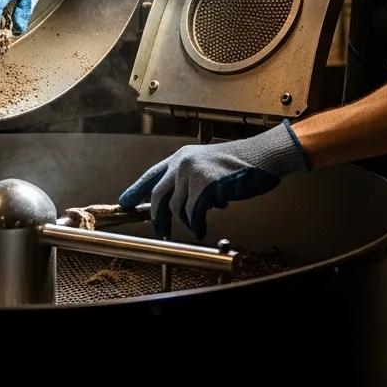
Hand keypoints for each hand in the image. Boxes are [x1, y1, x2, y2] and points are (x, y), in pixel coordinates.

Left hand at [118, 120, 309, 238]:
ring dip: (186, 222)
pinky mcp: (204, 186)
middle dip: (157, 217)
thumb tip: (175, 203)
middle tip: (160, 230)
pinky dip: (197, 224)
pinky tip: (203, 226)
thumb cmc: (240, 163)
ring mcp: (193, 173)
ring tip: (196, 225)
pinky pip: (193, 214)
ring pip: (177, 208)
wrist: (262, 157)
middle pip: (158, 195)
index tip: (125, 202)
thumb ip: (189, 180)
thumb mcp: (207, 165)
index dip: (136, 190)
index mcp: (182, 156)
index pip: (152, 175)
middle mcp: (183, 162)